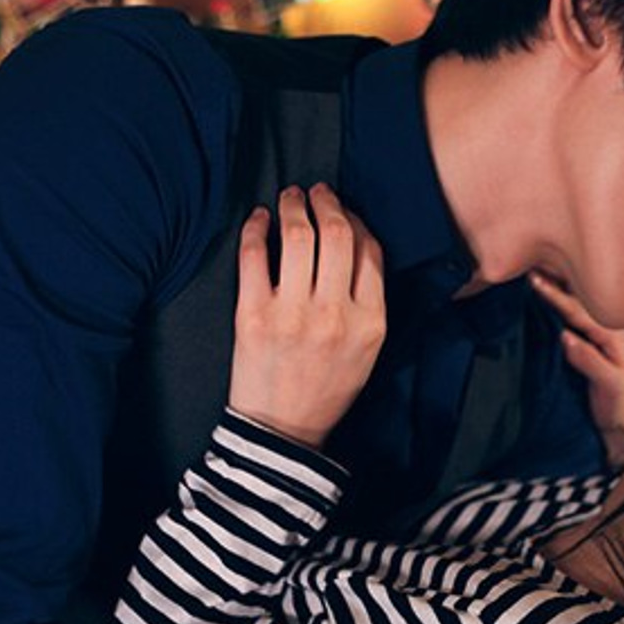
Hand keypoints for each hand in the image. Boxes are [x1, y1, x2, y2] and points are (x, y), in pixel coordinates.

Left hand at [229, 184, 384, 447]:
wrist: (282, 431)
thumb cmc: (327, 387)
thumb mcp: (367, 349)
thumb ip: (368, 300)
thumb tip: (354, 241)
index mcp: (371, 322)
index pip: (370, 251)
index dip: (357, 220)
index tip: (344, 212)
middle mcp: (335, 314)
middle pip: (338, 234)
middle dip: (327, 203)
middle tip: (316, 193)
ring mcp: (293, 314)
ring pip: (299, 236)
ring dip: (293, 206)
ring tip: (289, 198)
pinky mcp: (253, 316)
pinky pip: (255, 255)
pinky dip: (256, 229)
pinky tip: (258, 220)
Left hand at [530, 270, 623, 467]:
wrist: (620, 419)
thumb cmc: (601, 386)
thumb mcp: (584, 359)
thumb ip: (573, 340)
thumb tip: (554, 320)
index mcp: (602, 326)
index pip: (577, 299)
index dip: (556, 281)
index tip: (533, 263)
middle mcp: (611, 335)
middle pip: (581, 305)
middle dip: (556, 286)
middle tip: (531, 268)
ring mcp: (615, 357)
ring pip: (591, 325)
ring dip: (566, 307)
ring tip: (541, 289)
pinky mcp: (615, 380)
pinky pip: (598, 363)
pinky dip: (582, 352)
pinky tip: (567, 340)